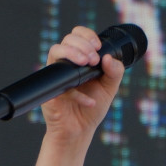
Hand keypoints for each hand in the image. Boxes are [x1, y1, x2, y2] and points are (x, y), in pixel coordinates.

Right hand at [40, 26, 125, 143]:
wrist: (80, 130)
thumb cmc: (92, 106)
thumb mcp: (109, 88)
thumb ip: (115, 72)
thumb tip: (109, 58)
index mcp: (79, 58)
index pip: (78, 35)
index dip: (87, 35)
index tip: (98, 47)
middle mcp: (66, 63)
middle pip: (67, 39)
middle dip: (82, 45)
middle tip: (94, 59)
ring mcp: (56, 75)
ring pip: (55, 51)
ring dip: (72, 53)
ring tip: (87, 64)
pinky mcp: (50, 90)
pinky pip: (59, 83)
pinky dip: (77, 94)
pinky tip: (90, 101)